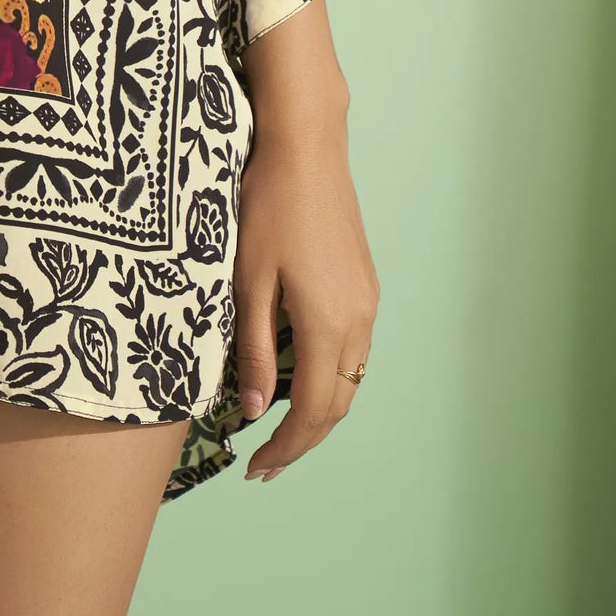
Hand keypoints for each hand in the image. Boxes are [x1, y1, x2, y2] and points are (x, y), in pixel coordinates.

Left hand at [231, 10, 378, 483]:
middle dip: (303, 438)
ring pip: (350, 378)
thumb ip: (254, 350)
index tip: (257, 469)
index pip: (313, 412)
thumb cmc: (268, 206)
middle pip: (338, 404)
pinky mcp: (364, 282)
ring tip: (277, 423)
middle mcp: (358, 320)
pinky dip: (329, 374)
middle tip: (265, 460)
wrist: (306, 145)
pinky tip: (298, 371)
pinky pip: (353, 348)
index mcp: (328, 325)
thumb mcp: (249, 281)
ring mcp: (367, 300)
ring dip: (319, 408)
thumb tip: (254, 411)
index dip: (286, 448)